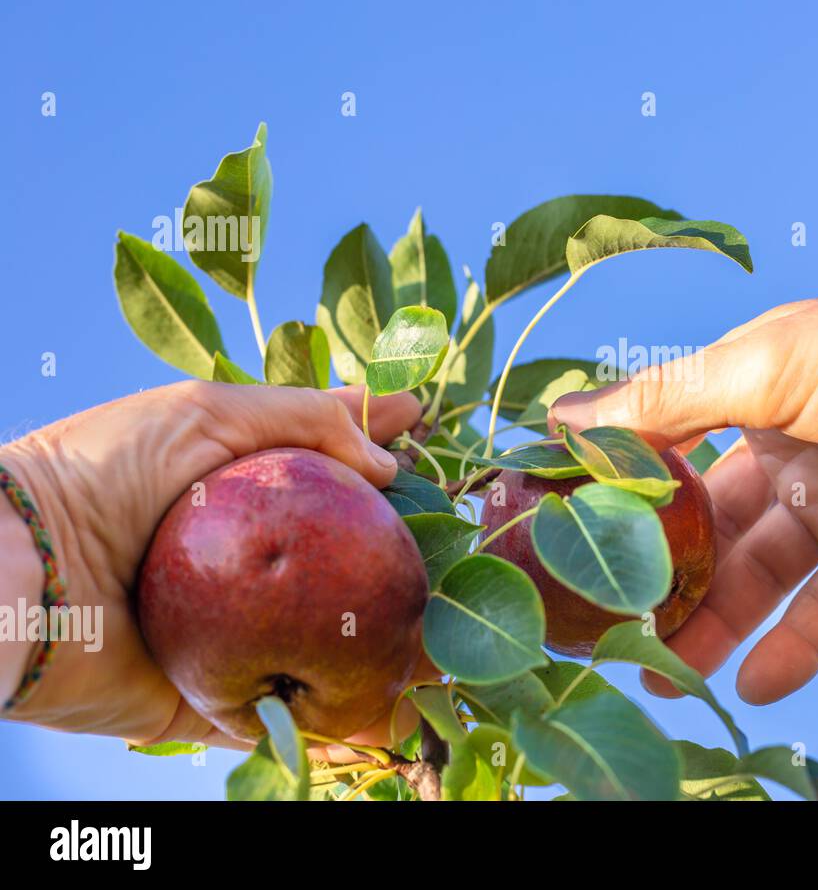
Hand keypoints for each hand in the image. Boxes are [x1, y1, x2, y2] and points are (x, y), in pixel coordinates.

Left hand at [0, 380, 421, 747]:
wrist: (20, 573)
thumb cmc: (101, 473)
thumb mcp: (205, 412)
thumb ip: (304, 419)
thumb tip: (391, 461)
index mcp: (232, 489)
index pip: (325, 463)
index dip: (376, 447)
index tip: (428, 427)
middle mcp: (240, 561)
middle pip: (334, 556)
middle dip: (396, 550)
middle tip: (461, 540)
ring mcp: (228, 631)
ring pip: (323, 640)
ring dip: (382, 642)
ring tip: (450, 632)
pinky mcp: (208, 698)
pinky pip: (283, 716)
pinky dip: (336, 719)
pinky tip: (397, 708)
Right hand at [554, 126, 817, 704]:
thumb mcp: (766, 366)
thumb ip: (667, 401)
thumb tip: (562, 417)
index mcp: (750, 395)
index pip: (663, 451)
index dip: (613, 496)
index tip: (556, 543)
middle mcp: (787, 451)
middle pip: (706, 529)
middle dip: (658, 579)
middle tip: (605, 632)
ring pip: (759, 577)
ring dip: (713, 624)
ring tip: (661, 675)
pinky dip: (797, 648)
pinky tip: (754, 686)